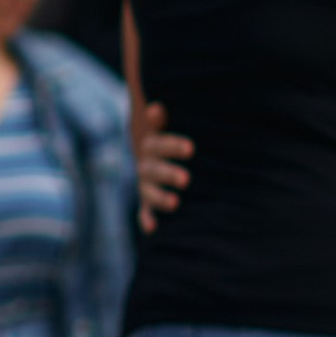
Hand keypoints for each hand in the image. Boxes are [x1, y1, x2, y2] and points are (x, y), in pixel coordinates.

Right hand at [132, 98, 192, 233]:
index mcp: (151, 145)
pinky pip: (144, 211)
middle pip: (155, 170)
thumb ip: (159, 119)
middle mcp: (145, 165)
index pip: (160, 144)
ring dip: (161, 198)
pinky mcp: (146, 201)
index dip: (174, 146)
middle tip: (186, 179)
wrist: (144, 154)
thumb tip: (156, 108)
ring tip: (176, 203)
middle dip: (169, 174)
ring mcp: (145, 185)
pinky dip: (146, 219)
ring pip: (150, 192)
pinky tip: (152, 228)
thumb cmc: (164, 138)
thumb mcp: (160, 126)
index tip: (190, 149)